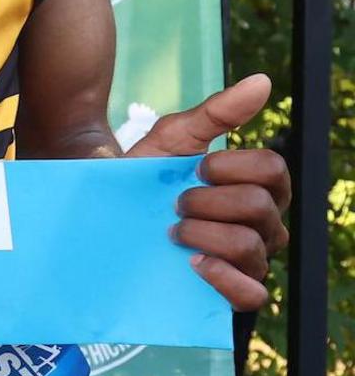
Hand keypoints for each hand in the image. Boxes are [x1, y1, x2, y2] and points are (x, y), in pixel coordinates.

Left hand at [125, 73, 291, 309]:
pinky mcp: (231, 290)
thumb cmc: (146, 171)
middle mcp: (264, 223)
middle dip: (207, 200)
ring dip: (204, 234)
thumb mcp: (173, 137)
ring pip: (253, 247)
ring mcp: (251, 259)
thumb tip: (262, 81)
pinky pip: (253, 294)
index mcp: (257, 185)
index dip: (228, 166)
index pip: (273, 170)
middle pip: (260, 206)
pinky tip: (194, 264)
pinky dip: (226, 279)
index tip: (194, 168)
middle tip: (175, 203)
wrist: (104, 210)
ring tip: (172, 230)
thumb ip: (217, 112)